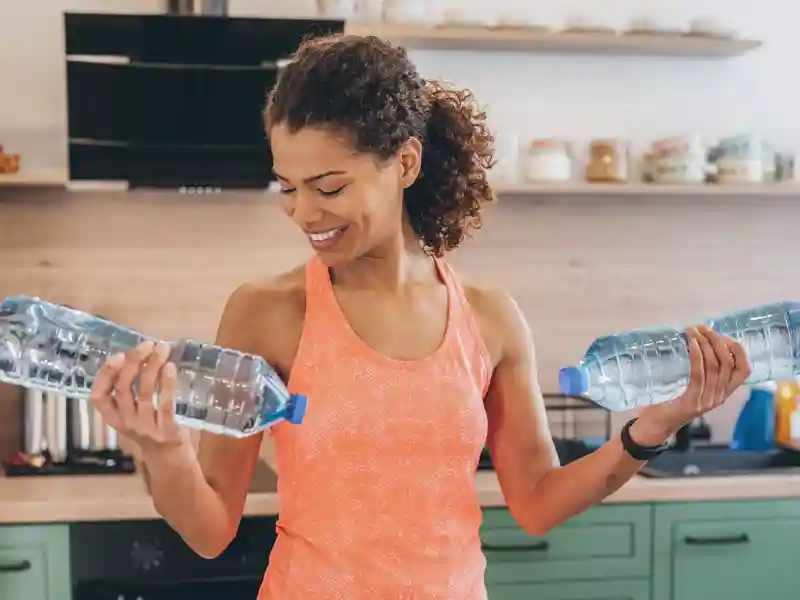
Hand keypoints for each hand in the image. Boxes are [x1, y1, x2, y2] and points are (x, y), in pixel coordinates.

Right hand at [90, 340, 189, 456]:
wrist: (168, 456)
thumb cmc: (150, 425)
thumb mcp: (132, 412)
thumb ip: (131, 390)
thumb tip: (141, 353)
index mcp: (113, 416)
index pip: (99, 396)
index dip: (105, 375)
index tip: (118, 356)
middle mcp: (126, 422)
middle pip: (123, 389)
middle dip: (134, 362)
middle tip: (147, 344)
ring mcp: (146, 427)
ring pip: (145, 393)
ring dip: (153, 367)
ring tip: (162, 350)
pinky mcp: (166, 430)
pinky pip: (165, 404)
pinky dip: (167, 384)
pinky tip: (170, 368)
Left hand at [633, 325, 751, 444]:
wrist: (655, 426)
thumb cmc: (669, 400)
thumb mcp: (690, 384)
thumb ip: (698, 369)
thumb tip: (695, 339)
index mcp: (723, 392)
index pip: (743, 369)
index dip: (737, 349)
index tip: (722, 334)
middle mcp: (719, 397)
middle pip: (728, 363)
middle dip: (717, 340)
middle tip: (703, 327)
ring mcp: (707, 401)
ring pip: (715, 367)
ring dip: (705, 344)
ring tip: (694, 331)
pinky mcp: (693, 402)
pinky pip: (699, 375)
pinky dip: (697, 356)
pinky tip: (691, 344)